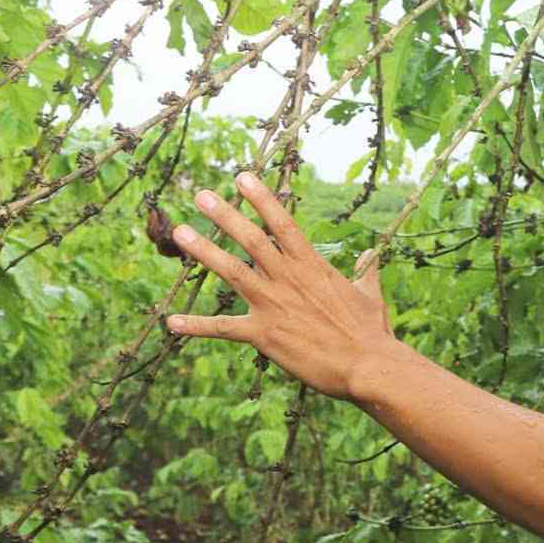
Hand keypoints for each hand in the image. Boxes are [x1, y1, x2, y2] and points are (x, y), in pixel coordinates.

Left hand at [164, 172, 390, 400]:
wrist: (367, 364)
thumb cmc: (372, 331)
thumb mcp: (370, 294)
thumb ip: (366, 271)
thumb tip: (370, 254)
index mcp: (312, 265)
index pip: (282, 223)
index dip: (261, 199)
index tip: (242, 178)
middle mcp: (288, 278)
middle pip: (251, 239)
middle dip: (225, 215)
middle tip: (201, 195)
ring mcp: (273, 304)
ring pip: (232, 271)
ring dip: (205, 251)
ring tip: (181, 233)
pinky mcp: (263, 334)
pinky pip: (223, 328)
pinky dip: (196, 326)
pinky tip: (171, 323)